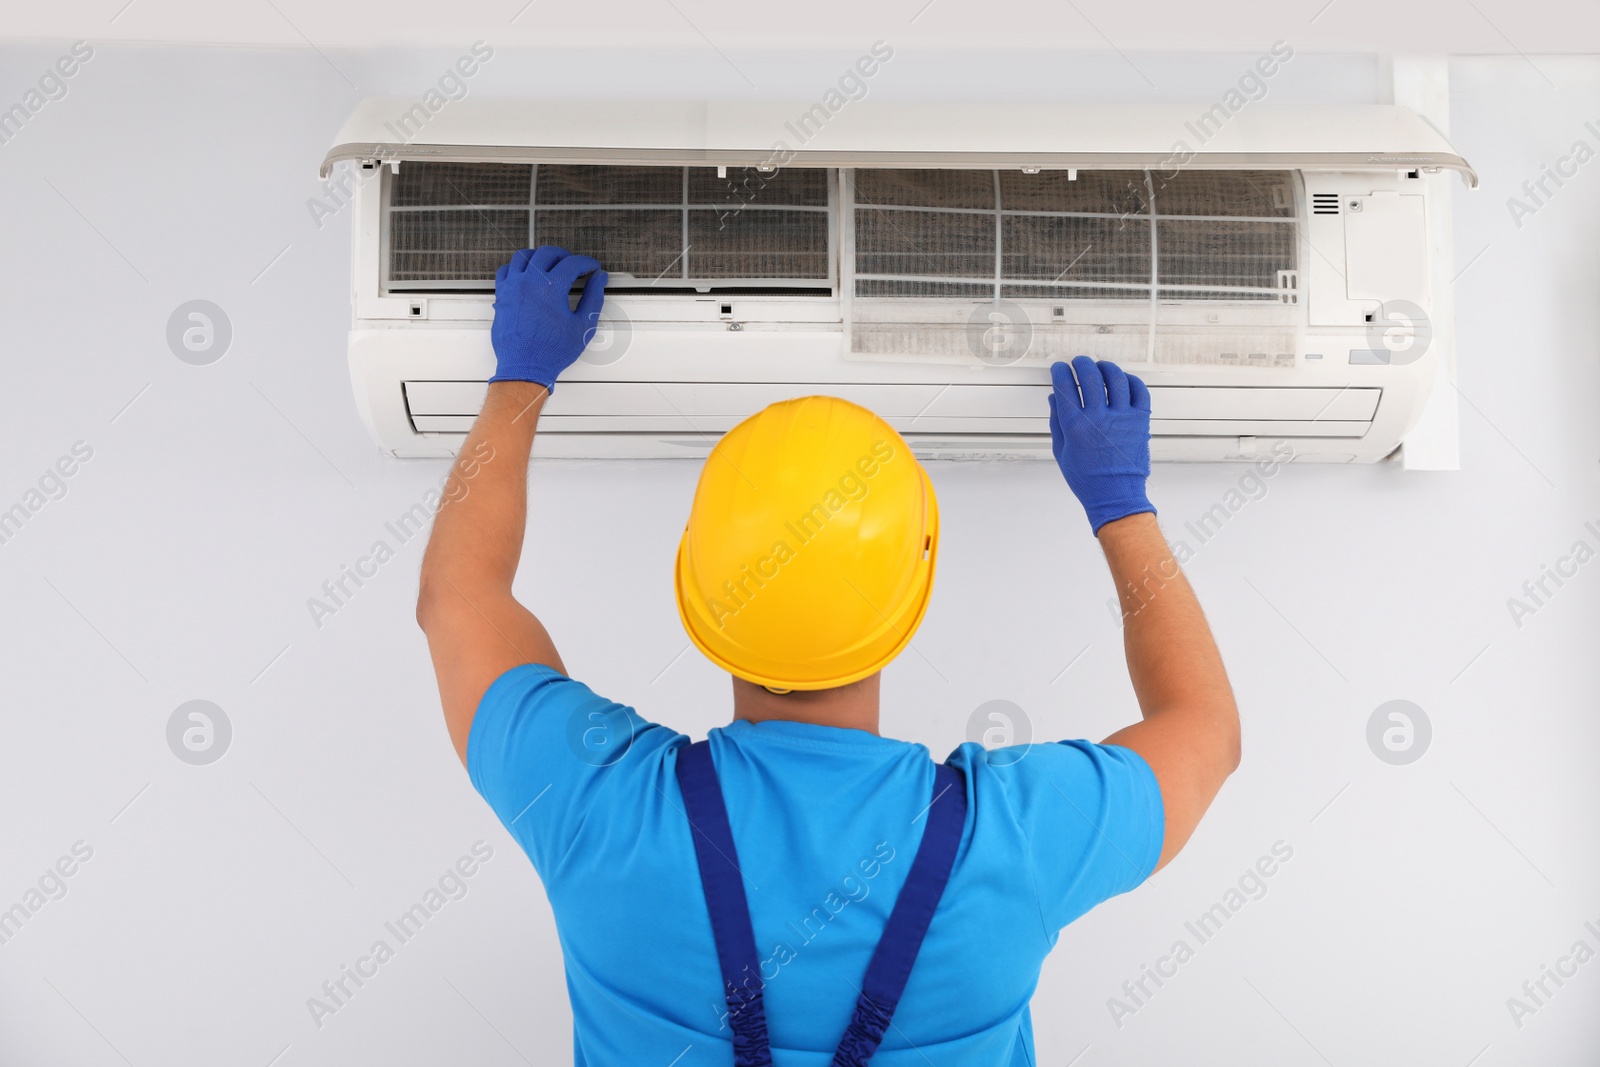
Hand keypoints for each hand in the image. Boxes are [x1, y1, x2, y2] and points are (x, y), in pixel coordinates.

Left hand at [489, 246, 607, 390]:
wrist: (524, 367)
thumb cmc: (551, 352)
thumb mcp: (582, 326)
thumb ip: (594, 298)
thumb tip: (599, 279)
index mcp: (550, 288)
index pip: (572, 263)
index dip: (586, 263)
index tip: (591, 267)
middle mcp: (529, 282)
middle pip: (548, 253)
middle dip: (565, 256)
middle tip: (574, 265)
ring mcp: (512, 287)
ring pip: (524, 256)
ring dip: (540, 256)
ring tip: (550, 264)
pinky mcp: (502, 295)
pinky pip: (506, 270)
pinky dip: (518, 267)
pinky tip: (526, 274)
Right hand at [1048, 356, 1155, 534]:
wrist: (1116, 495)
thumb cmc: (1087, 479)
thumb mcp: (1061, 452)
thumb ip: (1057, 422)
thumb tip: (1055, 397)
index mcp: (1075, 426)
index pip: (1064, 386)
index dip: (1059, 372)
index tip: (1059, 368)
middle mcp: (1099, 418)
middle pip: (1089, 376)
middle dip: (1081, 363)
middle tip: (1078, 362)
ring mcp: (1123, 418)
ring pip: (1115, 378)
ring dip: (1105, 367)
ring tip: (1100, 367)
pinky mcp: (1141, 421)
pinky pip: (1139, 390)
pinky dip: (1131, 380)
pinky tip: (1123, 380)